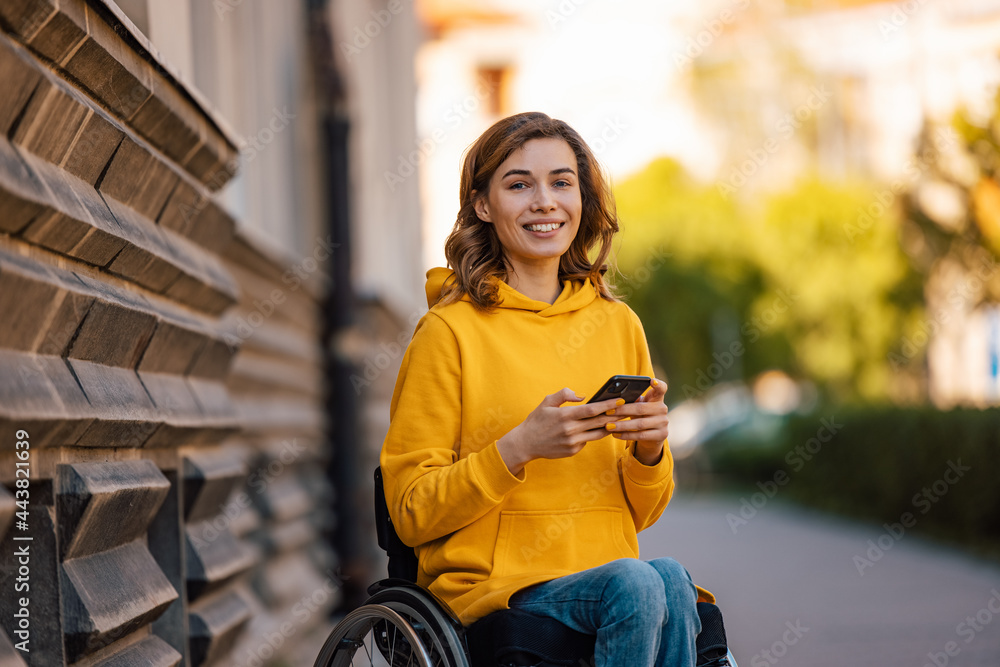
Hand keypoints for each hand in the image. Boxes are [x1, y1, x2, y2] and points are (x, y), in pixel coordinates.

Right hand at [497, 388, 624, 474]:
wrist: (526, 443)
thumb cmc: (536, 420)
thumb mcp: (547, 402)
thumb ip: (564, 394)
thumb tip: (581, 396)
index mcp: (565, 415)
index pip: (592, 409)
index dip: (608, 405)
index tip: (620, 400)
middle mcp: (570, 430)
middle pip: (599, 422)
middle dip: (615, 416)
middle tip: (627, 411)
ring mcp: (572, 442)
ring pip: (597, 434)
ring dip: (609, 427)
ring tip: (618, 421)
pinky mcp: (572, 451)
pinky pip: (587, 441)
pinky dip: (592, 435)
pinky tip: (596, 430)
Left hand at [603, 378, 668, 465]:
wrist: (652, 436)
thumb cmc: (641, 416)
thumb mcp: (639, 406)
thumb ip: (632, 401)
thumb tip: (613, 399)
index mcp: (657, 398)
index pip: (661, 388)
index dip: (658, 384)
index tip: (651, 380)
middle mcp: (662, 409)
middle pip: (641, 408)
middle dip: (622, 410)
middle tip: (607, 412)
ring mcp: (663, 422)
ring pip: (640, 424)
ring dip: (622, 425)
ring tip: (608, 426)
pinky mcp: (662, 435)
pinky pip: (641, 435)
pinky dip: (626, 435)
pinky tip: (615, 434)